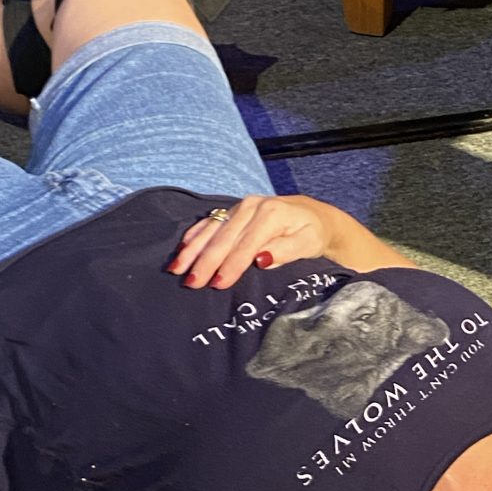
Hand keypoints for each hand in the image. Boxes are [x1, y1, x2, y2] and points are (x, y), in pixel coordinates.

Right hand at [166, 194, 333, 288]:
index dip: (231, 265)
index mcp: (271, 214)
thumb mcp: (309, 244)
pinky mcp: (233, 210)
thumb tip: (261, 259)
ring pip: (212, 229)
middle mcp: (252, 206)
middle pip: (224, 238)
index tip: (218, 284)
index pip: (246, 245)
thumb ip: (286, 251)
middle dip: (206, 261)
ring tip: (177, 269)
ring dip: (193, 250)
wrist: (314, 215)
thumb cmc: (312, 234)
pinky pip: (210, 222)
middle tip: (191, 283)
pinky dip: (195, 235)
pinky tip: (182, 248)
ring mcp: (240, 206)